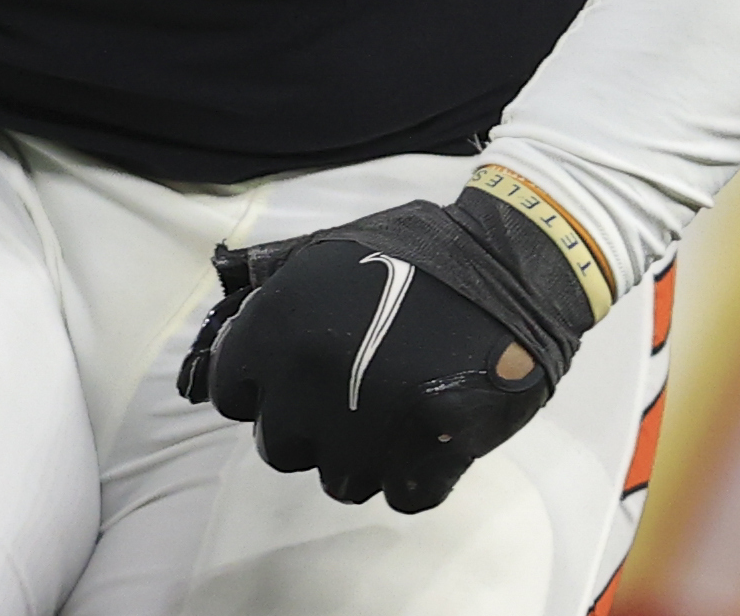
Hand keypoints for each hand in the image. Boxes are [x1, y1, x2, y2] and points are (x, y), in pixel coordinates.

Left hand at [176, 174, 601, 513]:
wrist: (512, 262)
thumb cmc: (415, 248)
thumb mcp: (328, 245)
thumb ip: (272, 280)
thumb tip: (227, 302)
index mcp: (276, 328)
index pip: (230, 393)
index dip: (259, 386)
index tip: (289, 375)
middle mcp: (309, 384)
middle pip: (279, 447)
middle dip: (306, 427)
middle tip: (345, 395)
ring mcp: (369, 429)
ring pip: (339, 481)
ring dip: (360, 456)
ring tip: (391, 411)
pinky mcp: (431, 458)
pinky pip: (402, 495)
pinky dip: (414, 473)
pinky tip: (427, 434)